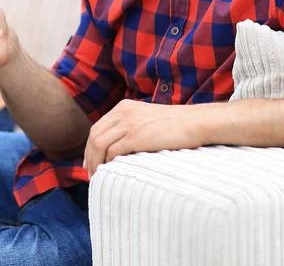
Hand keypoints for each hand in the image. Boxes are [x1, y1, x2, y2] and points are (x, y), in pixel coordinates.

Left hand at [83, 99, 213, 176]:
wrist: (194, 122)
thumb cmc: (174, 124)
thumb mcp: (146, 117)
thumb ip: (130, 125)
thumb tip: (118, 144)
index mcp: (123, 107)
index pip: (97, 127)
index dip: (90, 147)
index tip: (90, 162)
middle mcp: (123, 113)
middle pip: (94, 136)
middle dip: (89, 157)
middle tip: (90, 173)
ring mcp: (129, 124)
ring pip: (99, 145)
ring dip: (95, 163)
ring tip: (98, 177)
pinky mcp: (137, 137)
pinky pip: (113, 152)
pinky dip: (108, 164)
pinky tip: (110, 173)